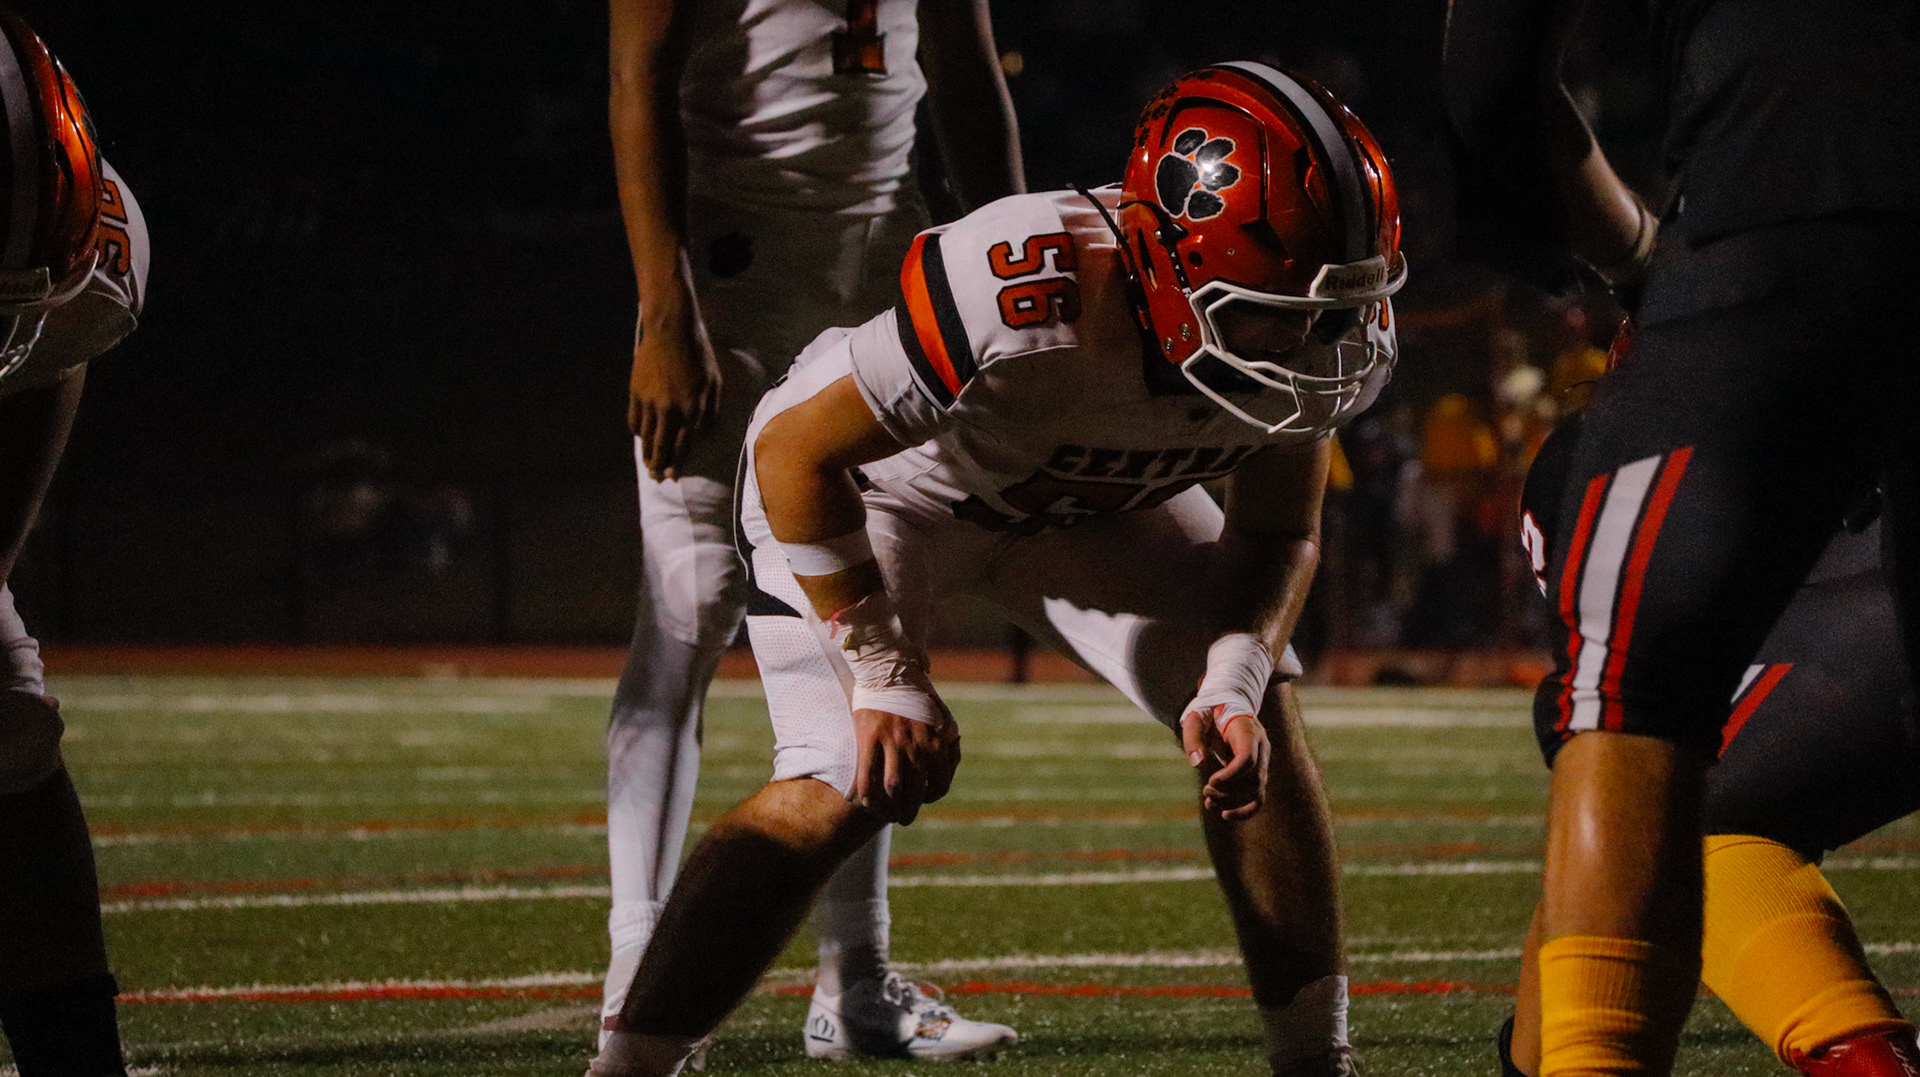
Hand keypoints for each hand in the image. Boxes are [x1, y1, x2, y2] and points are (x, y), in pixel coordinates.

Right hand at [628, 302, 721, 480]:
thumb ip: (710, 412)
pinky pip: (635, 420)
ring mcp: (650, 402)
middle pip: (661, 446)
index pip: (683, 446)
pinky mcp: (636, 392)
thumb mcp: (714, 383)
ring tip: (648, 465)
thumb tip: (704, 436)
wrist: (671, 330)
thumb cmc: (699, 355)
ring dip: (646, 453)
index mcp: (692, 410)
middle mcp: (670, 411)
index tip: (673, 476)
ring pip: (646, 437)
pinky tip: (641, 437)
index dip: (677, 463)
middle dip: (658, 465)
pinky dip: (638, 432)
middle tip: (656, 478)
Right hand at [850, 704, 960, 824]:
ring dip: (890, 808)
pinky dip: (867, 795)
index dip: (932, 797)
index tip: (924, 799)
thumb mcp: (943, 715)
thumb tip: (952, 757)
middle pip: (916, 791)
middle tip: (905, 818)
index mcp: (936, 741)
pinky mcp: (870, 737)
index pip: (939, 783)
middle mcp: (917, 744)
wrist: (891, 669)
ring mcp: (892, 741)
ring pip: (892, 788)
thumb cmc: (918, 694)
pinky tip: (866, 803)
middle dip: (911, 811)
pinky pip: (867, 775)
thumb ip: (949, 738)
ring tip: (888, 815)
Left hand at [1180, 703, 1269, 820]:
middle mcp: (1261, 747)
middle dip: (1228, 790)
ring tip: (1209, 803)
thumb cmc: (1208, 712)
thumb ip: (1193, 738)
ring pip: (1256, 791)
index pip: (1248, 758)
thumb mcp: (1195, 719)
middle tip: (1205, 791)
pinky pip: (1258, 796)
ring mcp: (1262, 761)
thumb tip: (1197, 763)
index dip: (1230, 775)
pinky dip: (1245, 809)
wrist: (1225, 707)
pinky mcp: (1257, 772)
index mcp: (1248, 731)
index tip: (1210, 782)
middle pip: (1253, 778)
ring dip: (1232, 801)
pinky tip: (1226, 815)